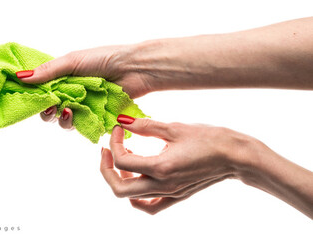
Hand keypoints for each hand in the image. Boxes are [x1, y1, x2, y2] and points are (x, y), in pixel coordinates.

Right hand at [17, 45, 154, 129]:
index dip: (34, 97)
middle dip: (47, 111)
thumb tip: (20, 77)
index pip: (41, 92)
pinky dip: (77, 123)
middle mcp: (70, 94)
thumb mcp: (72, 61)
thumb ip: (47, 71)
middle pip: (49, 110)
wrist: (133, 69)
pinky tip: (78, 115)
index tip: (29, 99)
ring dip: (62, 119)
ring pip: (63, 122)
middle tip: (51, 108)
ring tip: (68, 111)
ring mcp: (83, 107)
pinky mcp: (95, 118)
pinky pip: (80, 127)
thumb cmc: (103, 59)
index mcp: (62, 79)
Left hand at [100, 116, 259, 213]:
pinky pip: (150, 206)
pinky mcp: (176, 195)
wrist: (236, 155)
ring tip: (122, 160)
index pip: (122, 162)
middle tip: (106, 150)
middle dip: (106, 168)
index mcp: (161, 167)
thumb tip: (121, 120)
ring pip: (131, 198)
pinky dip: (136, 198)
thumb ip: (145, 125)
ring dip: (119, 179)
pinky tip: (135, 181)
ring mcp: (170, 193)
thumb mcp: (174, 127)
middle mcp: (163, 185)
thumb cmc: (209, 138)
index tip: (118, 129)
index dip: (114, 143)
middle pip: (119, 188)